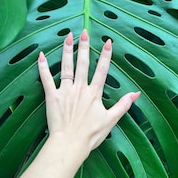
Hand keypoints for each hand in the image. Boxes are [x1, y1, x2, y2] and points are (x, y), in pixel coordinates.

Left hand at [38, 29, 140, 153]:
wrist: (69, 145)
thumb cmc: (91, 134)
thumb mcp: (111, 120)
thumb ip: (123, 105)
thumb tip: (136, 93)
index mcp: (94, 93)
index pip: (102, 70)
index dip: (106, 55)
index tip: (108, 41)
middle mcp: (80, 88)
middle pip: (83, 63)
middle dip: (84, 46)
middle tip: (84, 32)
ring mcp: (65, 91)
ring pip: (66, 67)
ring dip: (67, 51)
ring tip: (67, 36)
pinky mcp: (52, 96)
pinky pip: (46, 79)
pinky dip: (43, 67)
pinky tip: (40, 55)